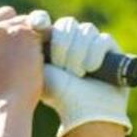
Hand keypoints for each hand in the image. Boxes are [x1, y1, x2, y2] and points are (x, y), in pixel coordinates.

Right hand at [0, 5, 44, 110]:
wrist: (9, 105)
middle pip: (3, 13)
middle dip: (13, 26)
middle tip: (16, 53)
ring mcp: (4, 30)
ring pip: (24, 21)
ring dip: (29, 36)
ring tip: (25, 62)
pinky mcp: (25, 32)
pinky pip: (40, 27)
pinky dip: (43, 40)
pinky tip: (37, 58)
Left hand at [40, 16, 131, 136]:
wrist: (85, 112)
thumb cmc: (61, 96)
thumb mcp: (40, 73)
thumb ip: (33, 52)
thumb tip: (24, 30)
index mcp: (56, 43)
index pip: (52, 24)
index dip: (47, 27)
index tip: (37, 27)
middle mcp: (75, 40)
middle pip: (68, 24)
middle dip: (63, 45)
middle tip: (62, 66)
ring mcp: (94, 42)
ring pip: (87, 30)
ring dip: (79, 51)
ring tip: (77, 73)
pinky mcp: (112, 49)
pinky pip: (103, 39)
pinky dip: (95, 53)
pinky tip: (91, 68)